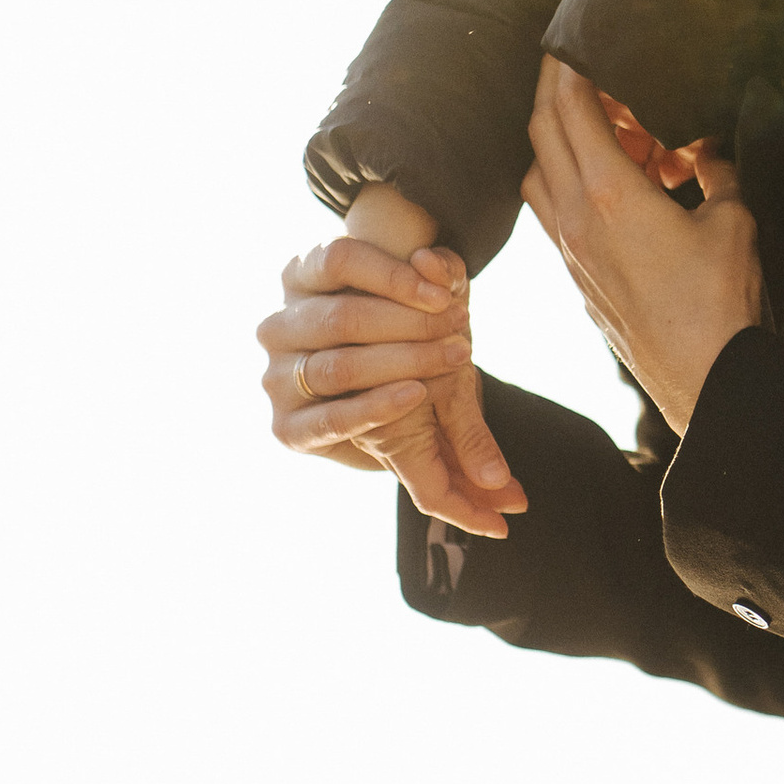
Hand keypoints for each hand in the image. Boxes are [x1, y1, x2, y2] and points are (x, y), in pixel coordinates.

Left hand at [256, 210, 528, 539]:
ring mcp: (282, 321)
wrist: (386, 309)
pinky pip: (341, 265)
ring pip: (339, 318)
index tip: (419, 394)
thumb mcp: (426, 424)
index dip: (370, 410)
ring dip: (404, 319)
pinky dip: (391, 275)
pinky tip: (432, 282)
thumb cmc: (406, 382)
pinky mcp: (300, 267)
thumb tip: (507, 518)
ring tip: (456, 319)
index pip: (323, 424)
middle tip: (462, 353)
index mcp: (295, 428)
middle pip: (335, 367)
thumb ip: (456, 460)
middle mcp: (276, 377)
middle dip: (407, 360)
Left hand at [521, 59, 762, 433]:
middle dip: (554, 92)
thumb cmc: (721, 301)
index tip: (572, 39)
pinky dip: (566, 182)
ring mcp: (570, 251)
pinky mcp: (575, 277)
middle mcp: (577, 218)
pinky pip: (552, 212)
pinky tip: (608, 183)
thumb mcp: (734, 220)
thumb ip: (717, 171)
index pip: (570, 109)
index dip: (567, 68)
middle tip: (578, 68)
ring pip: (538, 174)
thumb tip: (708, 147)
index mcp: (611, 194)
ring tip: (604, 131)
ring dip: (558, 141)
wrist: (705, 378)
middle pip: (541, 133)